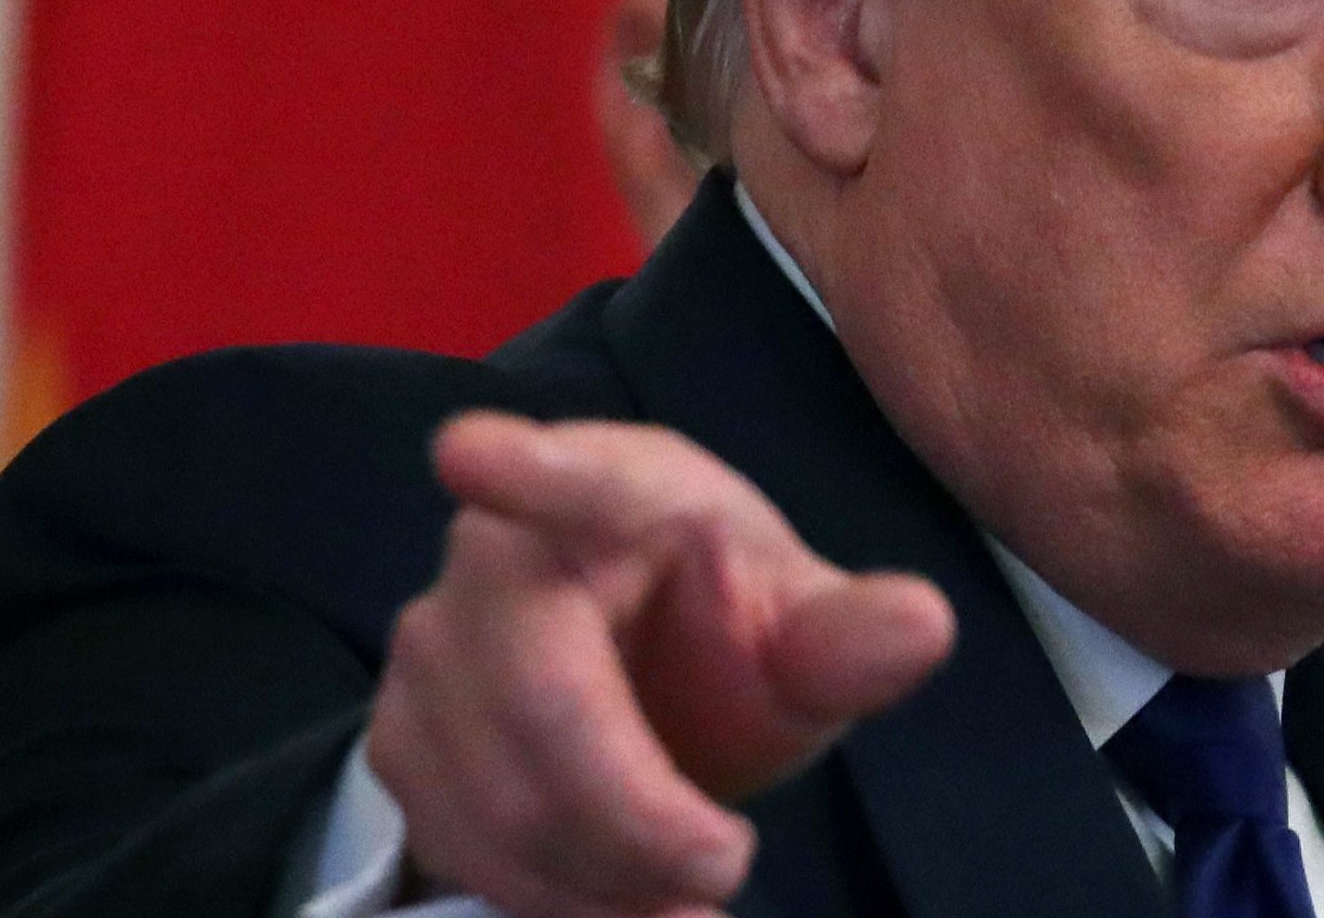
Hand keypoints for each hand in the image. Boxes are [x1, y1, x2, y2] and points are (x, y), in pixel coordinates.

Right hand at [368, 412, 955, 917]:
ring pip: (489, 791)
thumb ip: (852, 637)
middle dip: (630, 814)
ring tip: (688, 905)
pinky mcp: (399, 737)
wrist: (644, 682)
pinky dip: (547, 897)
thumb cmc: (725, 632)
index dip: (523, 468)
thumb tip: (924, 623)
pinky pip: (458, 838)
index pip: (570, 479)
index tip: (472, 451)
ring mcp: (430, 646)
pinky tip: (622, 907)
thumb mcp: (804, 632)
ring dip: (594, 876)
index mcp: (614, 488)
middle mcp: (497, 553)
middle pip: (534, 700)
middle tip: (725, 872)